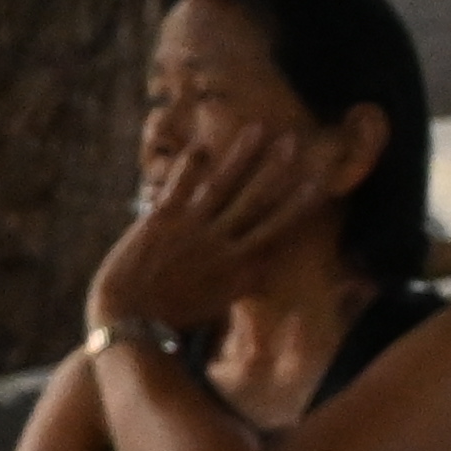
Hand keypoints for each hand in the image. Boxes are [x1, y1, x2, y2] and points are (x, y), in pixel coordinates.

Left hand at [94, 118, 320, 333]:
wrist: (131, 321)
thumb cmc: (177, 317)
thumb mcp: (221, 302)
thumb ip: (245, 281)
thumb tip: (268, 267)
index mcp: (239, 266)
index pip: (277, 229)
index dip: (300, 204)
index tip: (319, 183)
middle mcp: (220, 244)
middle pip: (255, 200)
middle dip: (276, 169)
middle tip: (294, 142)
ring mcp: (190, 229)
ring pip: (223, 186)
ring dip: (241, 156)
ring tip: (258, 130)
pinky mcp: (161, 220)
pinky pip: (179, 186)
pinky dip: (189, 166)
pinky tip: (201, 146)